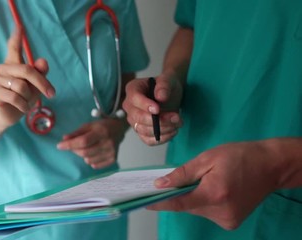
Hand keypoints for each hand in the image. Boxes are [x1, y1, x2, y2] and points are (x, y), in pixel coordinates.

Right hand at [0, 31, 55, 128]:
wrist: (12, 114)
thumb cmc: (25, 96)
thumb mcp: (36, 85)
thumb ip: (40, 73)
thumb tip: (43, 62)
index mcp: (14, 63)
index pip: (13, 47)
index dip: (17, 37)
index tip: (20, 26)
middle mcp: (4, 67)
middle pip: (27, 70)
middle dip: (42, 83)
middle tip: (52, 94)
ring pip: (21, 86)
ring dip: (29, 97)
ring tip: (27, 102)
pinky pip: (14, 97)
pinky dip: (23, 104)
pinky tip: (23, 107)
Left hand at [56, 119, 126, 168]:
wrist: (118, 128)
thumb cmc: (101, 126)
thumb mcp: (88, 125)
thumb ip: (76, 133)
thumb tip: (64, 139)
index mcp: (101, 132)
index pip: (83, 141)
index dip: (70, 144)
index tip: (60, 146)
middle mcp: (107, 143)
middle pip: (85, 152)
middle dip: (75, 150)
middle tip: (73, 146)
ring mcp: (111, 152)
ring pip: (89, 160)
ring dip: (83, 155)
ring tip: (86, 148)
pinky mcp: (113, 159)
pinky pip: (95, 165)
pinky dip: (90, 161)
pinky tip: (92, 153)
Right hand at [122, 70, 182, 145]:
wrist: (171, 96)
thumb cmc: (166, 87)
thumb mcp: (168, 80)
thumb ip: (164, 85)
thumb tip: (160, 97)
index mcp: (132, 89)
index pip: (134, 99)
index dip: (145, 105)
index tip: (158, 109)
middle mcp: (129, 106)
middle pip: (137, 117)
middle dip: (157, 120)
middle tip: (175, 117)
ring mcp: (134, 120)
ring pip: (143, 130)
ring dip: (163, 129)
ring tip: (178, 122)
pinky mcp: (142, 132)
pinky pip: (148, 140)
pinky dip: (162, 138)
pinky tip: (173, 130)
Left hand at [147, 141, 280, 229]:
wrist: (271, 166)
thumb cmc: (239, 156)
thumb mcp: (208, 158)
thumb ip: (183, 173)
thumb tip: (160, 184)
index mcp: (214, 194)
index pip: (178, 203)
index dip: (159, 203)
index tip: (144, 201)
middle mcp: (220, 212)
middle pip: (188, 206)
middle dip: (179, 194)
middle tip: (174, 181)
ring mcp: (227, 220)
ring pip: (197, 210)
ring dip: (193, 197)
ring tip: (203, 181)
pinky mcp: (231, 222)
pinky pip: (208, 212)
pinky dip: (204, 202)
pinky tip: (213, 189)